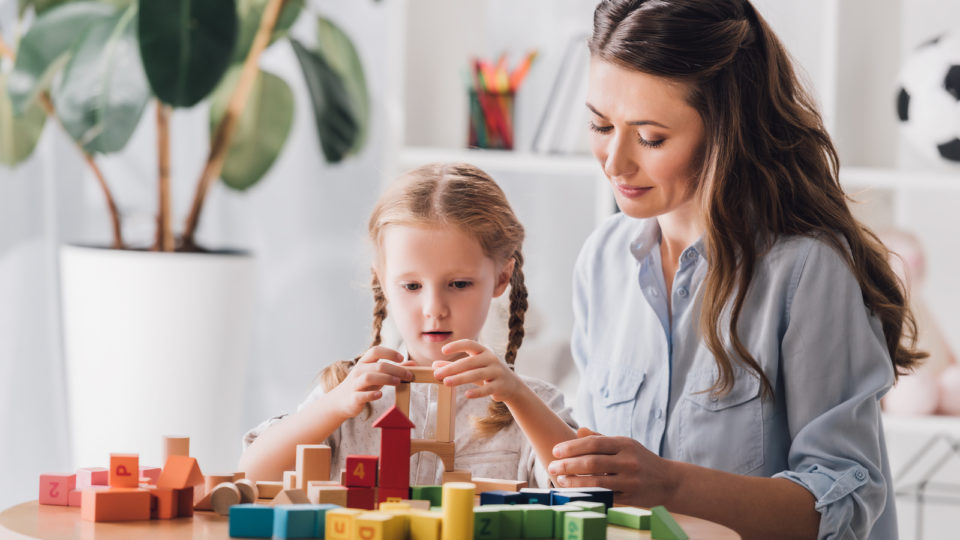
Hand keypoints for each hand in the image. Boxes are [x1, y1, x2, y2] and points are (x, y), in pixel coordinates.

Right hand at [330, 346, 411, 418]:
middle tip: (409, 375)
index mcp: (364, 362)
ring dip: (386, 379)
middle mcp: (358, 371)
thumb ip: (394, 369)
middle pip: (378, 365)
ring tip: (398, 382)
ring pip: (369, 377)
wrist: (341, 401)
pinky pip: (361, 395)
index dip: (389, 352)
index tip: (402, 358)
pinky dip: (372, 394)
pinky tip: (380, 395)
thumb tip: (413, 364)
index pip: (375, 350)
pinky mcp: (353, 398)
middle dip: (395, 369)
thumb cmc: (363, 385)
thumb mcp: (377, 375)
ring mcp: (355, 384)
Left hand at [432, 339, 524, 402]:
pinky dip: (477, 392)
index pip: (470, 344)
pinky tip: (466, 395)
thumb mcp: (472, 368)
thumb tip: (435, 365)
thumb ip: (455, 366)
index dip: (457, 345)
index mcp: (483, 351)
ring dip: (460, 378)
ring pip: (476, 374)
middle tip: (437, 374)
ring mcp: (496, 372)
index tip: (443, 350)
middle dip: (452, 368)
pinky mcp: (500, 385)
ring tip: (446, 383)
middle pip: (469, 361)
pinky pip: (487, 389)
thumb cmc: (488, 374)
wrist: (511, 386)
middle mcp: (491, 359)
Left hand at [548, 429, 675, 506]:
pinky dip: (588, 494)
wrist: (669, 481)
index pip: (593, 443)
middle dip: (568, 465)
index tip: (555, 451)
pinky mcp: (631, 497)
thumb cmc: (641, 459)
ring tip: (560, 479)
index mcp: (624, 444)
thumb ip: (601, 439)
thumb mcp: (625, 445)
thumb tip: (578, 430)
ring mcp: (630, 480)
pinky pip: (605, 496)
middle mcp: (628, 461)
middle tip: (551, 466)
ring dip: (574, 481)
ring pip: (597, 482)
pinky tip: (575, 492)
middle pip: (592, 462)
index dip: (572, 447)